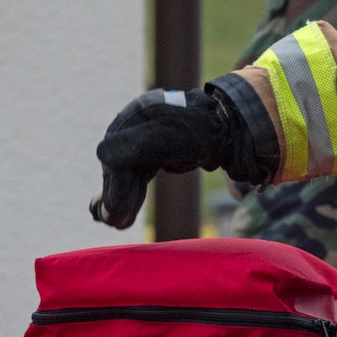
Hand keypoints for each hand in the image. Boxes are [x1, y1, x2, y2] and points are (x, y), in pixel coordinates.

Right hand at [91, 87, 259, 228]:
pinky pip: (140, 171)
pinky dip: (134, 190)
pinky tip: (127, 210)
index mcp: (138, 113)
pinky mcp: (159, 146)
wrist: (235, 127)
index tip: (112, 213)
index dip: (114, 186)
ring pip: (130, 170)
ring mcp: (148, 134)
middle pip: (121, 163)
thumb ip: (136, 146)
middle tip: (116, 222)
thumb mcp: (169, 139)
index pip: (116, 153)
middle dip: (118, 194)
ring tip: (120, 222)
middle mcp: (139, 122)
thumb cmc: (203, 131)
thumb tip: (102, 155)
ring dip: (124, 196)